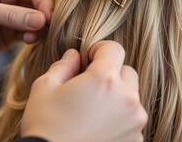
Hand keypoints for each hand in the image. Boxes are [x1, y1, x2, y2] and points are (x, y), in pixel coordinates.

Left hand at [0, 0, 52, 70]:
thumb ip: (11, 15)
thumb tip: (42, 19)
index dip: (45, 3)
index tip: (48, 20)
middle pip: (40, 3)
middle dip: (45, 17)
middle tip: (43, 31)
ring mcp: (12, 16)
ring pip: (38, 20)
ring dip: (40, 29)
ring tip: (29, 38)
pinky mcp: (10, 33)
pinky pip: (31, 33)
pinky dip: (34, 37)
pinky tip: (27, 42)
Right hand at [21, 41, 146, 141]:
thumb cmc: (45, 126)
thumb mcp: (44, 88)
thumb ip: (63, 66)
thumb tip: (74, 55)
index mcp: (105, 79)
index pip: (114, 49)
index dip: (99, 49)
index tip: (88, 59)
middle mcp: (127, 98)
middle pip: (127, 72)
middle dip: (110, 74)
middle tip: (89, 87)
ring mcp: (135, 121)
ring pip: (131, 97)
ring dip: (117, 97)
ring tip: (93, 111)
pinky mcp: (136, 140)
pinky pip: (131, 119)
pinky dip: (120, 119)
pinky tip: (98, 128)